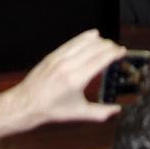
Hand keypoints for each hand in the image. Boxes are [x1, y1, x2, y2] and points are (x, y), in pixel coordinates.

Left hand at [5, 30, 126, 126]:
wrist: (27, 103)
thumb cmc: (52, 109)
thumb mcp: (78, 113)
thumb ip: (100, 112)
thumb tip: (117, 110)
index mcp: (76, 79)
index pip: (101, 59)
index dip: (114, 53)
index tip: (122, 51)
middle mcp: (68, 65)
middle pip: (95, 48)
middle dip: (109, 46)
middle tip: (117, 49)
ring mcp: (59, 58)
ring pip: (84, 42)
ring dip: (98, 41)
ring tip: (107, 43)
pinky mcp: (53, 55)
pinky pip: (72, 42)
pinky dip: (84, 37)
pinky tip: (92, 35)